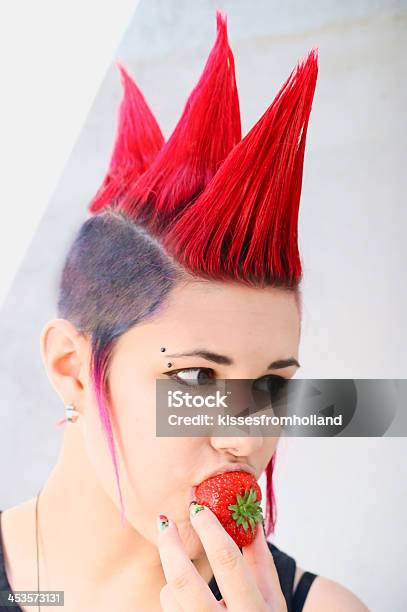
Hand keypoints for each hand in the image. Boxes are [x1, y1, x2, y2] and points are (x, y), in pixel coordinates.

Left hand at [157, 503, 287, 610]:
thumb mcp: (272, 596)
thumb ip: (260, 556)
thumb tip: (250, 516)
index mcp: (253, 609)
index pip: (227, 560)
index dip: (209, 529)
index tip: (197, 507)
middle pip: (184, 580)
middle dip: (170, 544)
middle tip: (164, 520)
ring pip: (170, 595)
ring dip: (172, 571)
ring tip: (182, 562)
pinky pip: (168, 608)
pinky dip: (172, 591)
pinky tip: (185, 590)